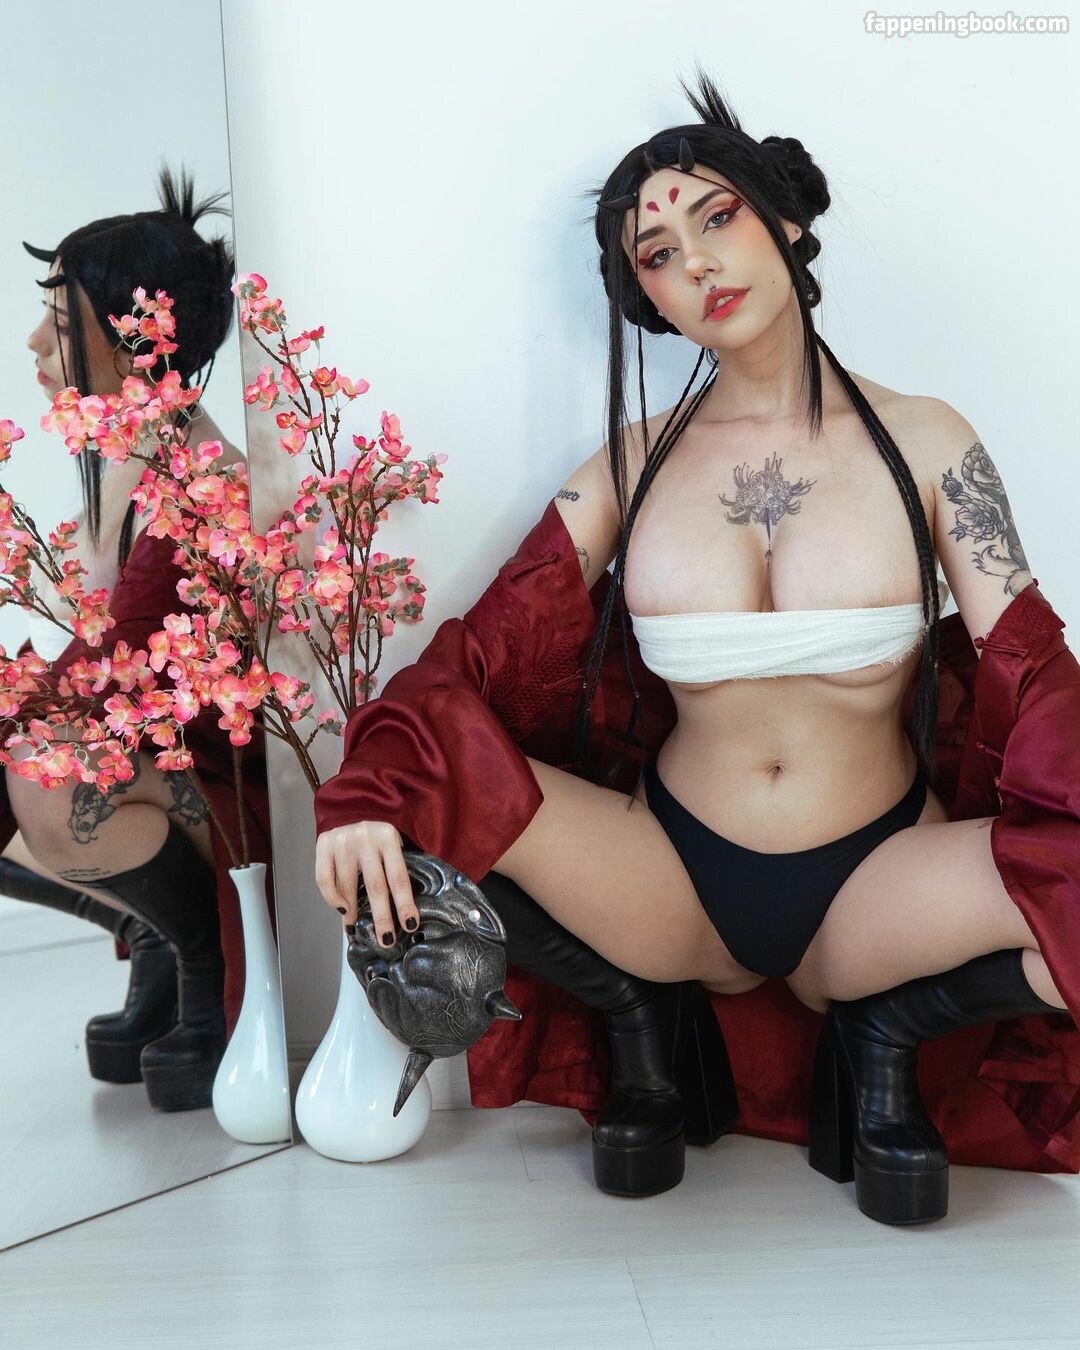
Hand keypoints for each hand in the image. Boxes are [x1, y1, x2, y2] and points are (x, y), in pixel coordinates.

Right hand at [314, 820, 420, 945]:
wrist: (351, 804)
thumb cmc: (376, 833)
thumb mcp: (392, 842)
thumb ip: (395, 867)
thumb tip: (403, 911)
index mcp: (388, 838)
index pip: (398, 878)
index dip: (404, 904)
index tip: (410, 926)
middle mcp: (366, 838)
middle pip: (375, 886)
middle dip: (382, 917)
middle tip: (386, 940)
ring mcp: (343, 841)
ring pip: (348, 886)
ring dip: (353, 912)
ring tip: (356, 928)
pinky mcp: (324, 844)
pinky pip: (324, 879)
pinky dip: (332, 898)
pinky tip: (340, 909)